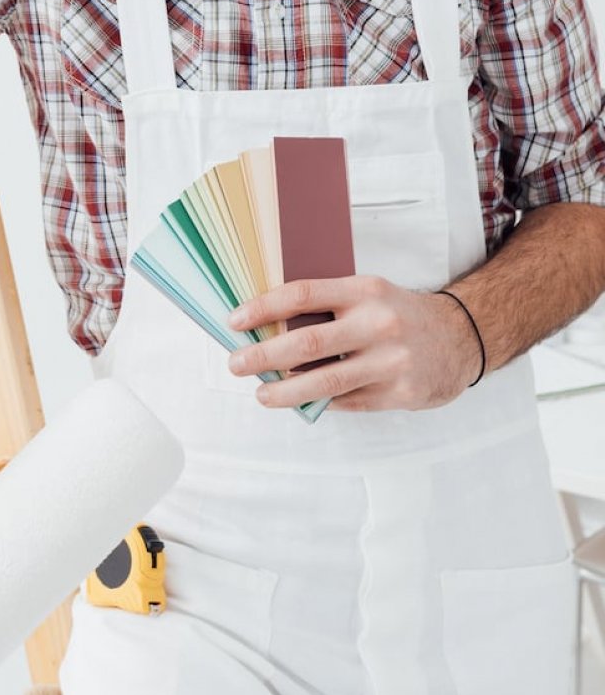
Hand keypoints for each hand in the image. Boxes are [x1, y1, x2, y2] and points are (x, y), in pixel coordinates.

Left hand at [224, 276, 482, 411]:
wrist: (461, 338)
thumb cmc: (398, 314)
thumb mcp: (368, 295)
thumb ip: (327, 307)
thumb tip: (267, 326)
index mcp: (364, 290)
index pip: (303, 294)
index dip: (264, 308)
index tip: (234, 321)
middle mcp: (378, 323)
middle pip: (308, 342)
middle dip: (264, 355)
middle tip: (236, 363)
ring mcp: (391, 360)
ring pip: (325, 381)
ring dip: (285, 391)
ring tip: (261, 394)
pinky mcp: (401, 393)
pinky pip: (347, 401)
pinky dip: (319, 403)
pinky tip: (299, 402)